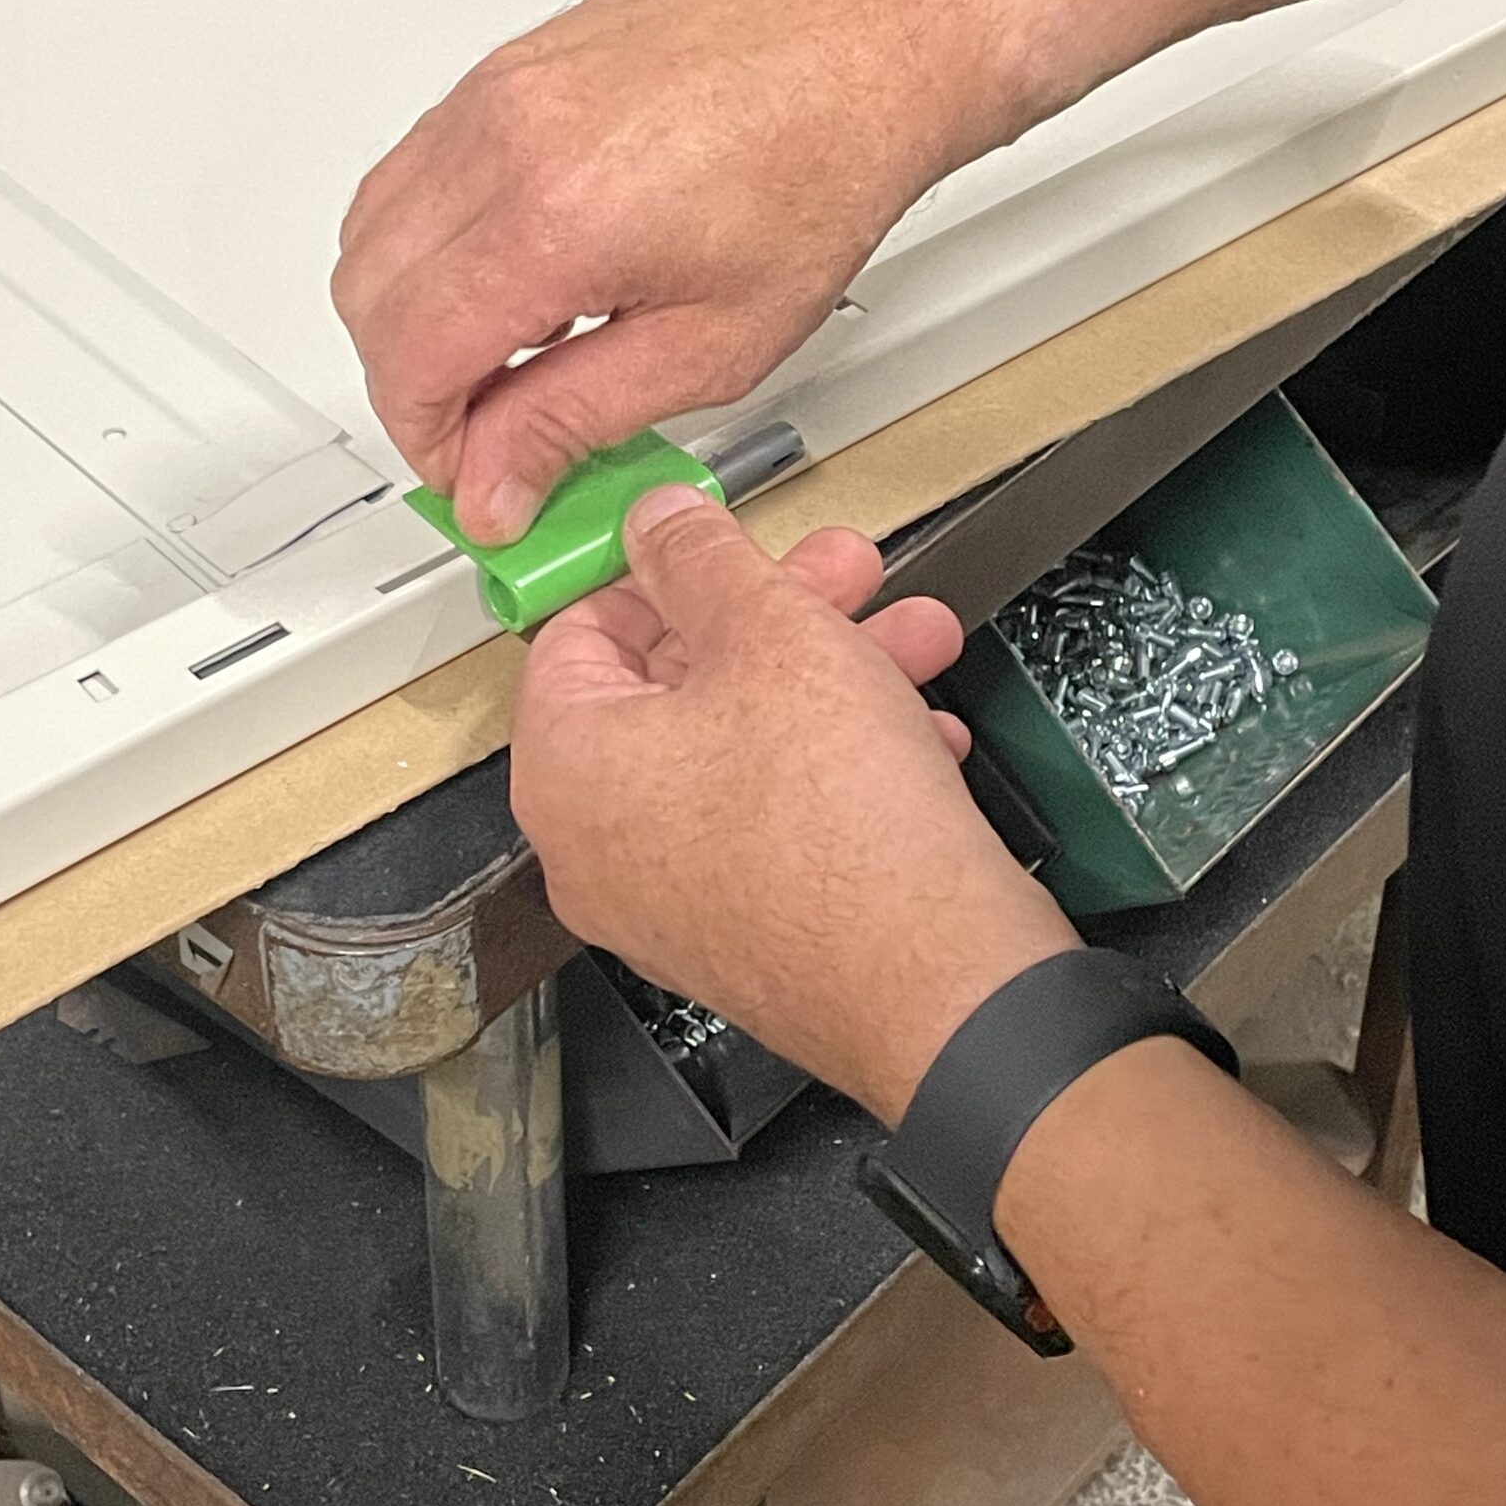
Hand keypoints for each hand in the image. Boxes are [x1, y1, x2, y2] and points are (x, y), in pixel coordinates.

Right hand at [334, 0, 1026, 542]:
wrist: (860, 36)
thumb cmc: (819, 167)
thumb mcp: (714, 346)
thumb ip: (576, 419)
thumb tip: (497, 482)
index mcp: (554, 220)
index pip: (408, 356)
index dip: (426, 438)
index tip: (472, 474)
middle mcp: (504, 140)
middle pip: (365, 293)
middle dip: (408, 380)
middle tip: (487, 429)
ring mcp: (495, 91)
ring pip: (371, 225)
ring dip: (411, 307)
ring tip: (507, 351)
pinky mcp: (505, 65)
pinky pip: (412, 166)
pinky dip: (431, 238)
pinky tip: (516, 271)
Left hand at [511, 483, 1079, 1123]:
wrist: (939, 983)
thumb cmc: (843, 834)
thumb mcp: (773, 632)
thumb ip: (703, 558)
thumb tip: (658, 522)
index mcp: (566, 766)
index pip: (580, 630)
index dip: (666, 570)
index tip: (726, 544)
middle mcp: (596, 845)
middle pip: (673, 687)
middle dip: (778, 618)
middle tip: (843, 579)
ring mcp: (667, 900)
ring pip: (739, 748)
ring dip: (829, 679)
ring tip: (909, 644)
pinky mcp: (743, 932)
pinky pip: (774, 820)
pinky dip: (839, 765)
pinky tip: (919, 736)